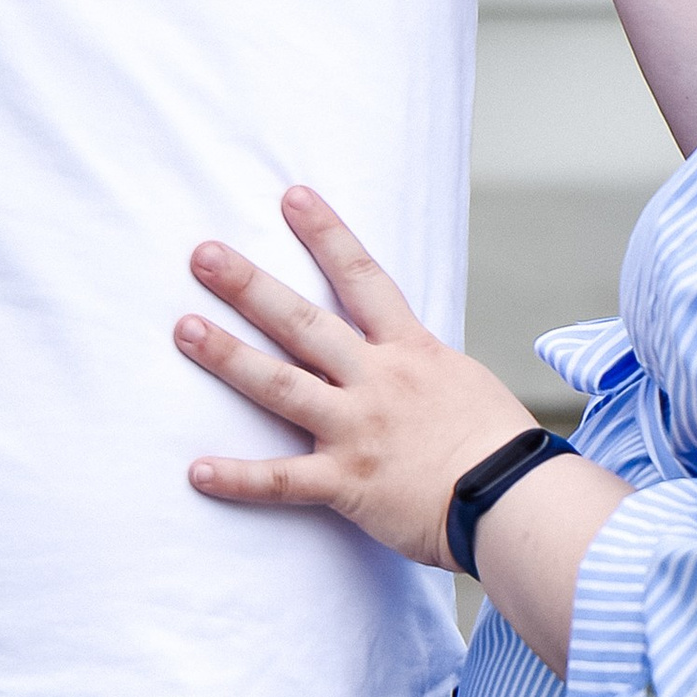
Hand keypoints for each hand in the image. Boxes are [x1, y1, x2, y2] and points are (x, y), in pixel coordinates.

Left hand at [179, 188, 537, 565]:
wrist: (512, 499)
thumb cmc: (498, 446)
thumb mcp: (463, 383)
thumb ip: (420, 367)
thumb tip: (401, 357)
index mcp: (410, 350)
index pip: (363, 277)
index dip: (327, 234)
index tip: (292, 197)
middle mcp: (376, 380)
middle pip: (303, 323)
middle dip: (250, 286)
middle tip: (203, 254)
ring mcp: (357, 429)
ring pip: (280, 386)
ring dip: (228, 357)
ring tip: (184, 328)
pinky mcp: (347, 483)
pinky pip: (282, 481)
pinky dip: (239, 479)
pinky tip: (197, 471)